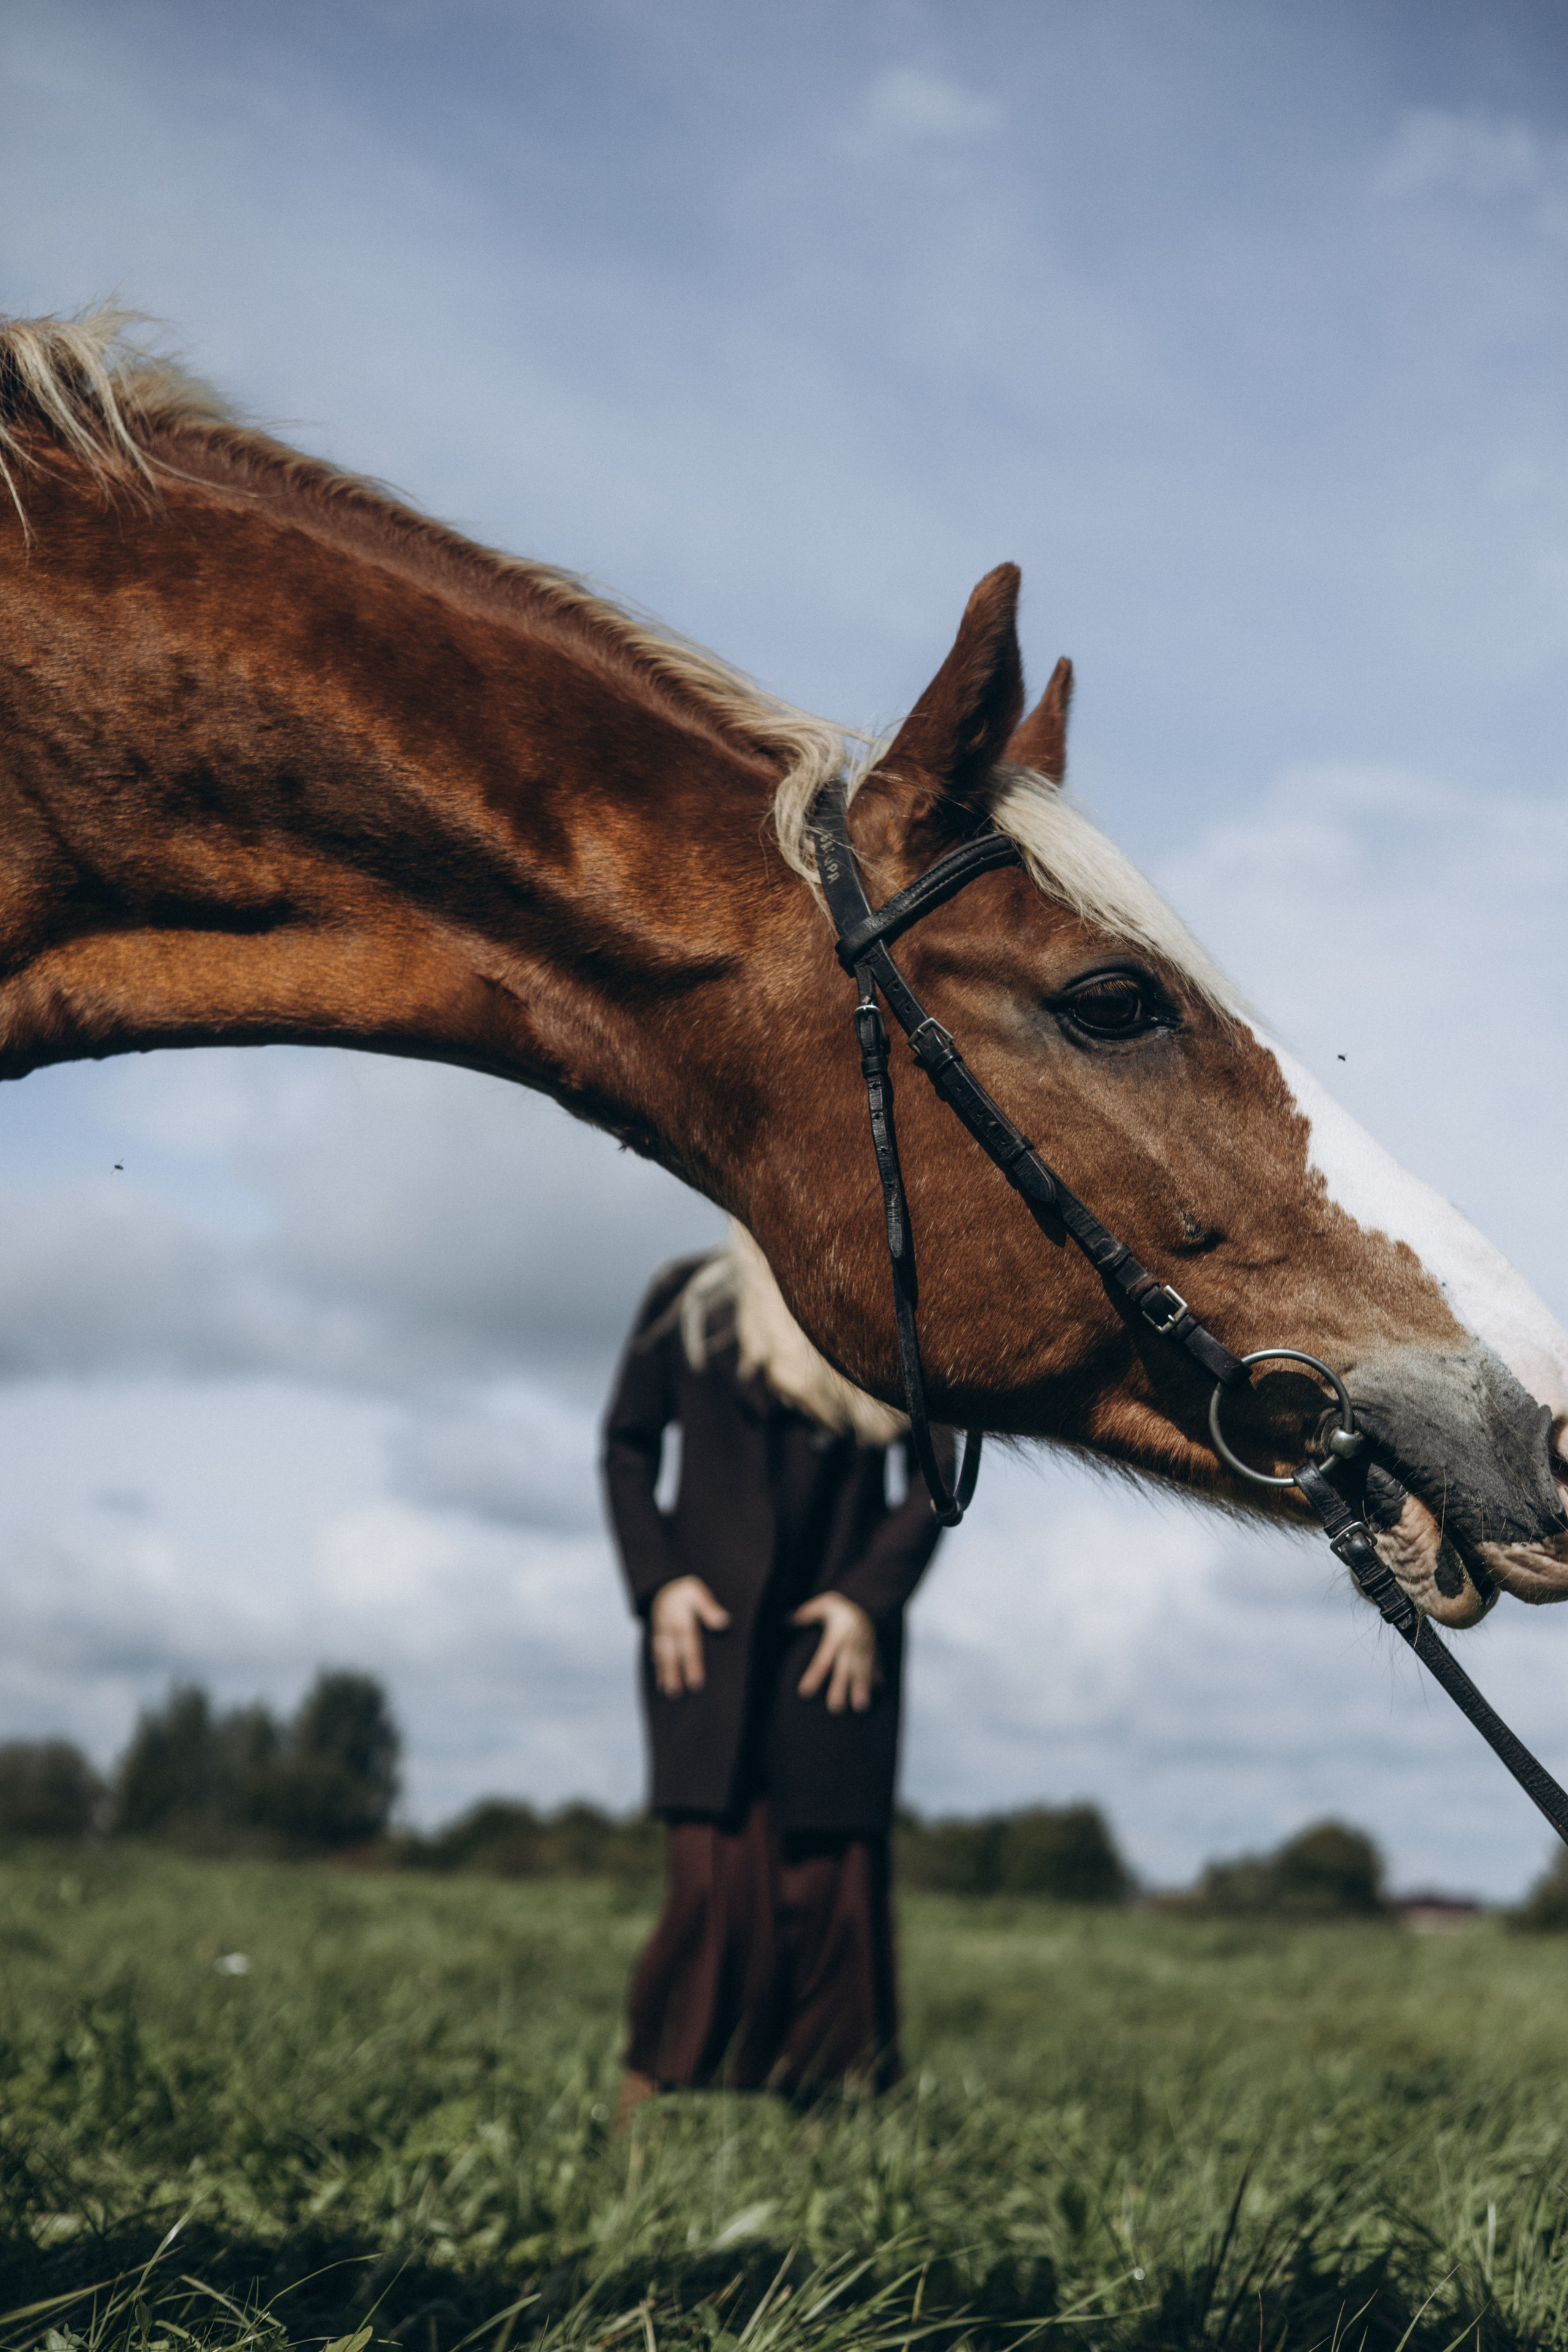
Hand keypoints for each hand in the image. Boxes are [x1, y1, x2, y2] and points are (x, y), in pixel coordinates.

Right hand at [650, 1575, 730, 1695]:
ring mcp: (660, 1631)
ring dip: (663, 1672)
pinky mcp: (656, 1631)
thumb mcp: (697, 1592)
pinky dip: (657, 1663)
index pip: (689, 1648)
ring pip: (662, 1655)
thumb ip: (709, 1607)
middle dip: (673, 1675)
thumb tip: (723, 1622)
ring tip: (664, 1689)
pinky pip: (655, 1649)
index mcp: (682, 1621)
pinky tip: (658, 1674)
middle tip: (675, 1694)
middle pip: (672, 1656)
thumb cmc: (684, 1589)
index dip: (692, 1666)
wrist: (662, 1581)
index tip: (695, 1684)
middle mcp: (669, 1629)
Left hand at [791, 1591, 878, 1713]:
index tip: (804, 1692)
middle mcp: (850, 1646)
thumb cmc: (840, 1607)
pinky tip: (878, 1689)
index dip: (814, 1676)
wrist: (869, 1600)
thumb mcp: (823, 1604)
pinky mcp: (874, 1651)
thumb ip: (806, 1613)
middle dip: (840, 1689)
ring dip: (862, 1690)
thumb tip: (787, 1619)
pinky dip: (877, 1677)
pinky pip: (876, 1665)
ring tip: (860, 1708)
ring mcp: (864, 1649)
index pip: (822, 1660)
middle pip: (843, 1671)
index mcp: (835, 1638)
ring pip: (862, 1672)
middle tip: (835, 1709)